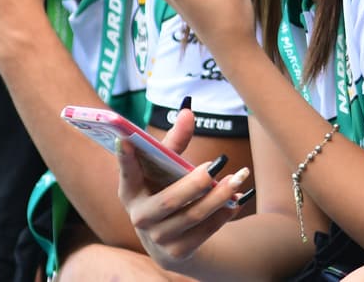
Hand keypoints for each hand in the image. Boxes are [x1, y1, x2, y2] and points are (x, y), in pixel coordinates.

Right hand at [117, 131, 250, 268]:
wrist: (171, 239)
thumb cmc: (166, 189)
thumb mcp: (166, 167)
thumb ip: (175, 141)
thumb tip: (188, 110)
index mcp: (131, 191)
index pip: (126, 173)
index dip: (124, 158)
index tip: (126, 139)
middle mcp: (140, 217)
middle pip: (169, 200)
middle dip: (195, 183)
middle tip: (218, 163)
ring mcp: (158, 238)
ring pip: (193, 215)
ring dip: (218, 196)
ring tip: (239, 177)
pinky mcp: (178, 252)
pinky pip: (205, 232)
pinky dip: (223, 214)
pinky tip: (237, 200)